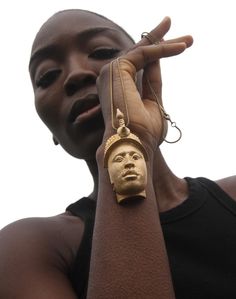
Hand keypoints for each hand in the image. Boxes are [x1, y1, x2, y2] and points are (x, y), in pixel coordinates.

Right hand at [97, 17, 192, 154]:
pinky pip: (144, 53)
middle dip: (159, 42)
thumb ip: (152, 83)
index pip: (138, 66)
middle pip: (138, 54)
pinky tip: (181, 48)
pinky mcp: (117, 68)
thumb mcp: (153, 103)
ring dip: (164, 42)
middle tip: (178, 33)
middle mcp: (111, 78)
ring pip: (142, 51)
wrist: (134, 142)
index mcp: (118, 88)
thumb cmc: (143, 131)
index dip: (156, 56)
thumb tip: (156, 63)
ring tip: (187, 40)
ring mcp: (111, 72)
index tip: (174, 49)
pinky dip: (162, 49)